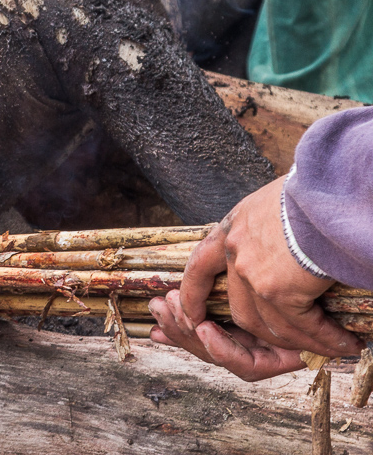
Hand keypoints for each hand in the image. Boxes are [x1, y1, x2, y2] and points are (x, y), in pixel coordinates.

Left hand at [148, 176, 363, 380]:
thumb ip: (262, 228)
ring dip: (300, 341)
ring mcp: (252, 274)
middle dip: (262, 332)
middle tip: (286, 344)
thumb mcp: (271, 204)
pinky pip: (300, 327)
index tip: (191, 314)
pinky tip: (343, 343)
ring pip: (268, 325)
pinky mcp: (279, 290)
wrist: (328, 189)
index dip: (194, 294)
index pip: (199, 265)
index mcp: (230, 228)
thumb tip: (276, 242)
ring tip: (329, 346)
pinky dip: (323, 339)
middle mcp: (234, 252)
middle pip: (237, 308)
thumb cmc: (312, 190)